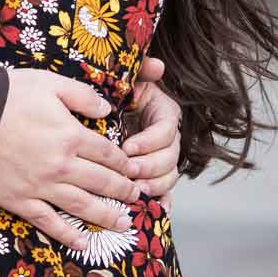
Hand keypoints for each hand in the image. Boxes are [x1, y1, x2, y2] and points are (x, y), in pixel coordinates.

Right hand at [0, 69, 141, 249]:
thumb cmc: (6, 96)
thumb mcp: (48, 82)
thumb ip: (81, 95)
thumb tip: (107, 109)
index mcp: (71, 136)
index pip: (108, 154)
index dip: (124, 163)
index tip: (133, 169)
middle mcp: (62, 166)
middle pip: (102, 183)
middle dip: (123, 191)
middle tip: (137, 197)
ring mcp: (42, 188)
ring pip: (83, 207)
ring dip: (107, 217)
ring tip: (124, 225)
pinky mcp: (21, 202)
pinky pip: (50, 223)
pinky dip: (68, 235)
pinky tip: (82, 243)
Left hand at [123, 55, 181, 208]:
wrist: (107, 108)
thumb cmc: (116, 93)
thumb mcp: (127, 79)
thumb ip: (141, 70)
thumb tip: (159, 66)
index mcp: (164, 112)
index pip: (165, 130)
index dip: (148, 141)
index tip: (127, 146)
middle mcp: (168, 136)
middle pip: (170, 156)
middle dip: (150, 166)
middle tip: (128, 171)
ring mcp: (164, 156)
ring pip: (170, 175)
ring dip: (155, 184)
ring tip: (136, 190)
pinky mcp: (156, 173)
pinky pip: (166, 191)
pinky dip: (164, 201)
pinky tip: (158, 210)